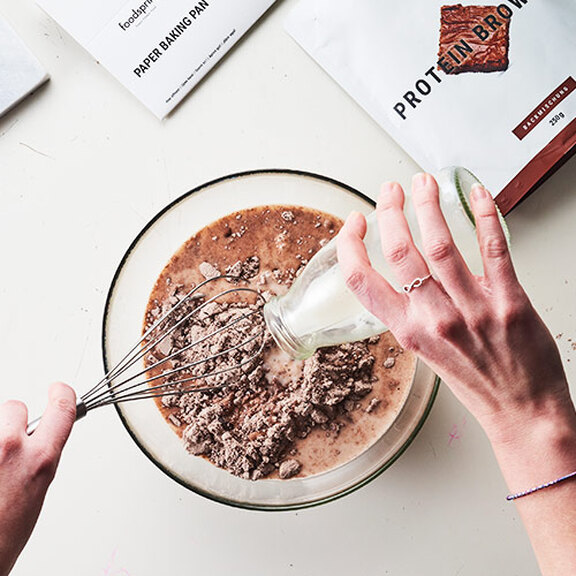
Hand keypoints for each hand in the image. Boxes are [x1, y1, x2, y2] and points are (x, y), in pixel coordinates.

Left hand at [0, 383, 75, 575]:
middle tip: (8, 442)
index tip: (59, 389)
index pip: (62, 409)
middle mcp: (10, 448)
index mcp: (40, 460)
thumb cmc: (0, 541)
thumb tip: (35, 449)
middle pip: (15, 407)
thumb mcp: (35, 495)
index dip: (63, 393)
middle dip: (14, 420)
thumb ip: (38, 463)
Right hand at [337, 173, 575, 573]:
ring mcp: (473, 308)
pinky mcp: (509, 300)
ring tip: (423, 183)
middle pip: (401, 252)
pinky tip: (477, 197)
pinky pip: (493, 248)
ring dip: (429, 205)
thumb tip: (405, 276)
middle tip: (390, 190)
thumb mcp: (427, 354)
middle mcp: (435, 318)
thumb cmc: (476, 384)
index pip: (362, 281)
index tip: (355, 224)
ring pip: (442, 244)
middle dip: (390, 211)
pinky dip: (485, 216)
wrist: (523, 411)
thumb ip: (413, 315)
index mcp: (408, 332)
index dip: (351, 245)